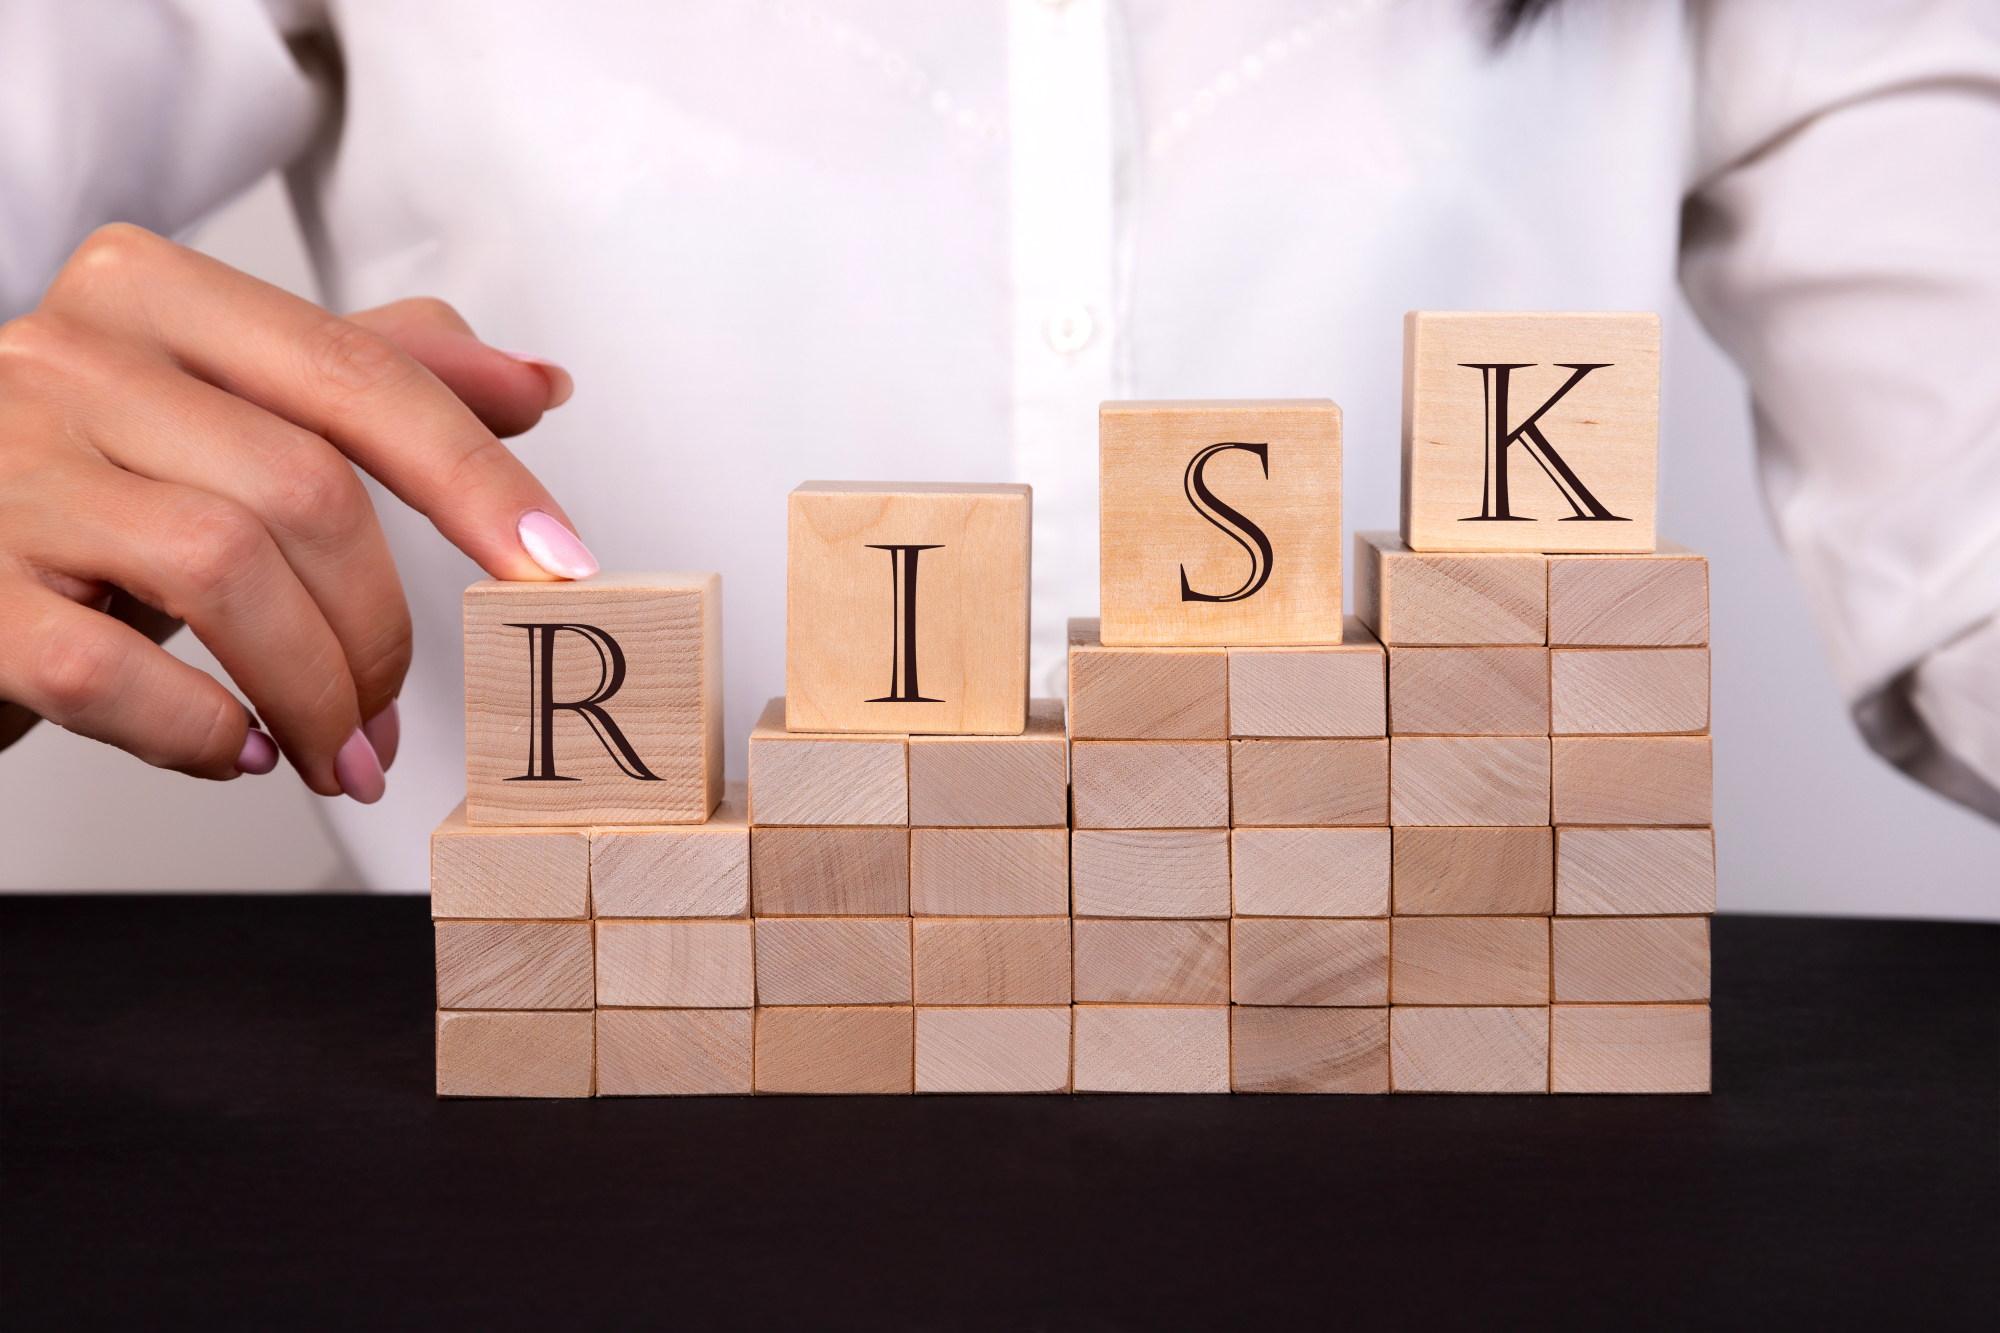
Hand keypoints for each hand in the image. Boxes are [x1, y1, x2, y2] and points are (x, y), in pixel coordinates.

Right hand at [0, 224, 596, 801]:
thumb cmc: (87, 487)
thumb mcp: (223, 415)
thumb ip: (371, 380)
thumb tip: (535, 383)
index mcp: (155, 296)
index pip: (361, 375)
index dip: (479, 478)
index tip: (559, 570)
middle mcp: (68, 357)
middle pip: (305, 488)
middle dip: (381, 628)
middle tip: (391, 718)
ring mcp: (2, 465)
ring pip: (223, 568)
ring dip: (313, 692)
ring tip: (335, 753)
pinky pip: (110, 671)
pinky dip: (199, 729)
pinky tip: (232, 748)